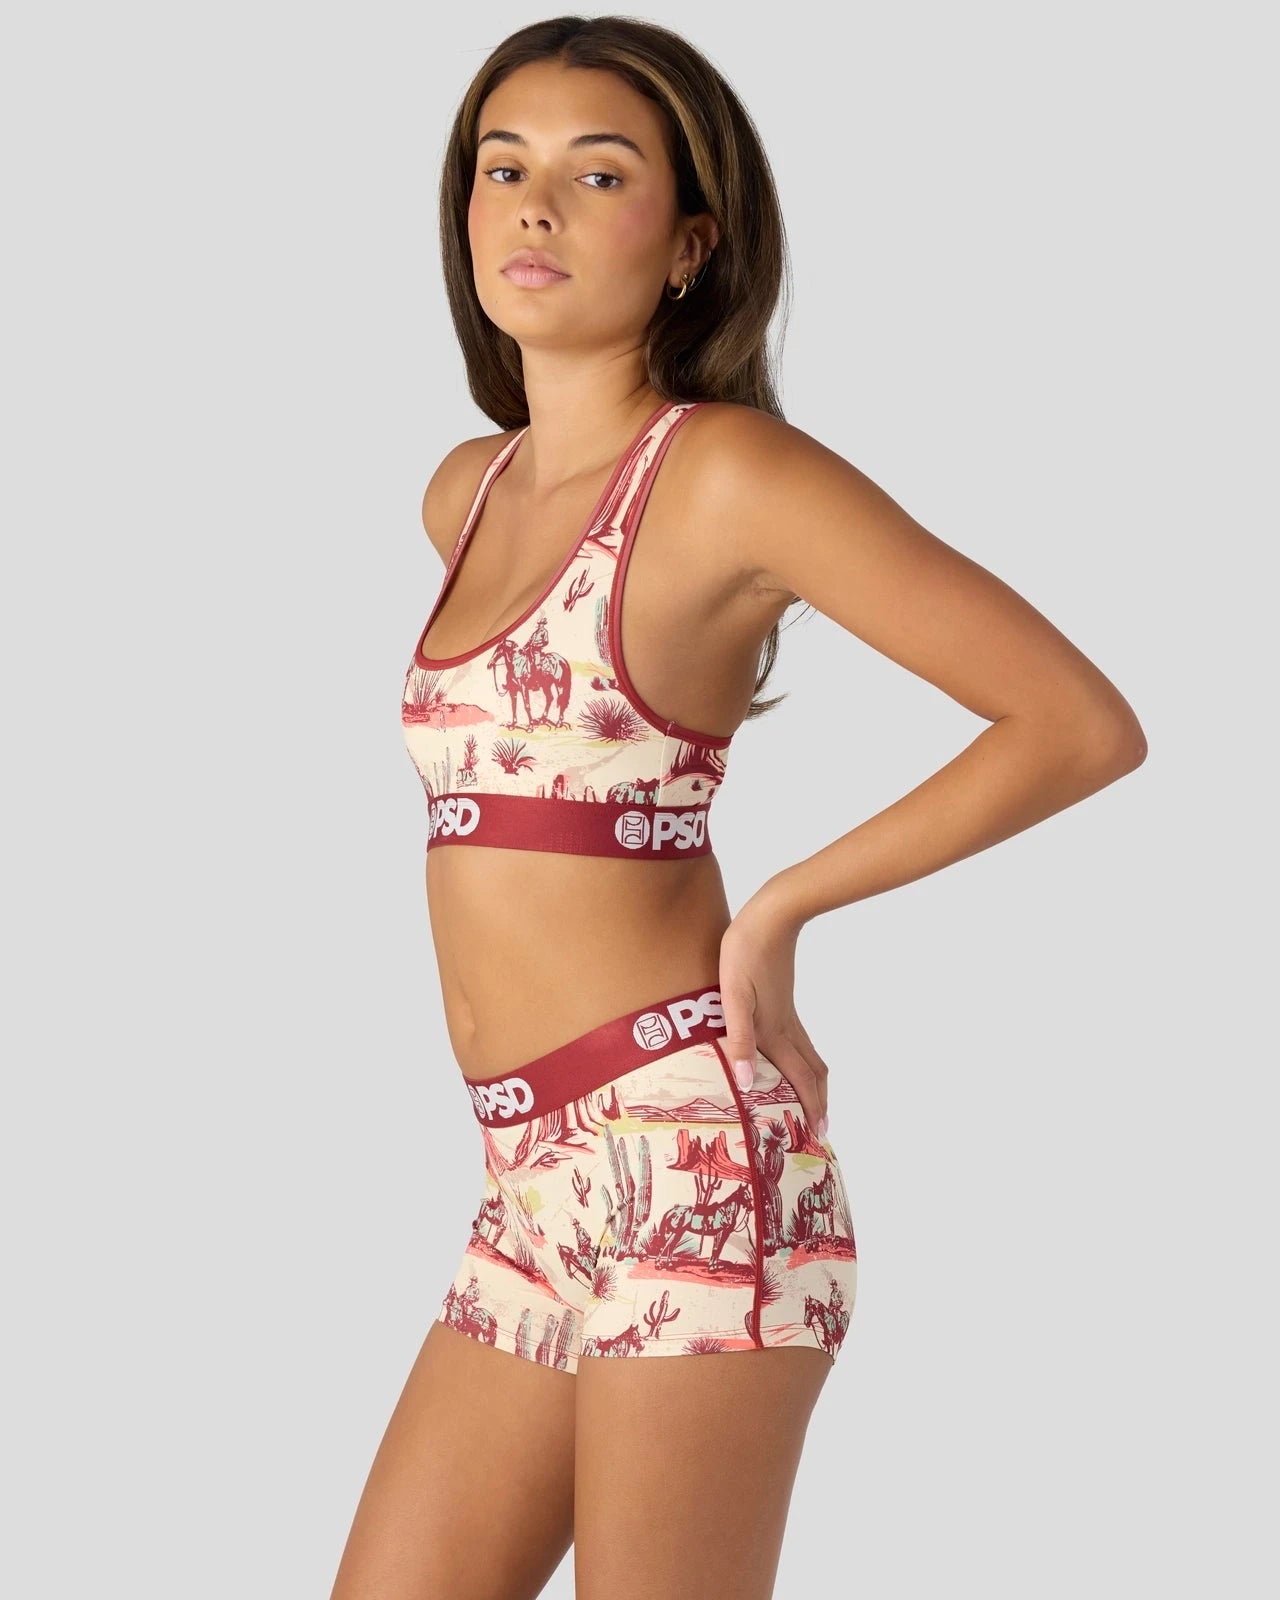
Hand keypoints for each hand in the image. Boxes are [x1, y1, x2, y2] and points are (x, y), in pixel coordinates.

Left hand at [718, 886, 829, 1142]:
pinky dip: (801, 1061)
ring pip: (808, 1055)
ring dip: (812, 1082)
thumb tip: (748, 1082)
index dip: (810, 1108)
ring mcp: (786, 1012)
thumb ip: (740, 1038)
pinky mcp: (782, 1000)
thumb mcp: (733, 995)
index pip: (799, 1079)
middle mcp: (786, 1026)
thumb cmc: (746, 952)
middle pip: (812, 1071)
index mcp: (775, 1031)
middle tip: (820, 1127)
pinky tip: (787, 1058)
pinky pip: (798, 1041)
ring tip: (811, 1100)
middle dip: (818, 1102)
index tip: (819, 1135)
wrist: (771, 915)